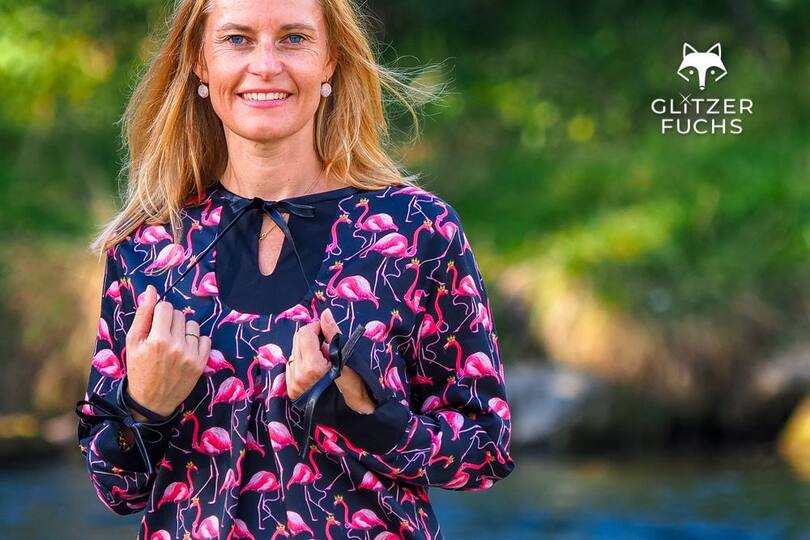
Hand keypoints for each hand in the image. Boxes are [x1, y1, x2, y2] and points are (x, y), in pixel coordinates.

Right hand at [124, 284, 211, 416]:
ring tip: (174, 344)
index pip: (165, 307)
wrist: (151, 401)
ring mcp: (191, 355)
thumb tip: (150, 289)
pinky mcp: (201, 363)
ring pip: (193, 325)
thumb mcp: (133, 342)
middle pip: (179, 314)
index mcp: (157, 339)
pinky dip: (197, 342)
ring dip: (184, 331)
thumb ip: (142, 314)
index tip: (154, 326)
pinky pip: (206, 339)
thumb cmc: (139, 369)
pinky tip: (185, 351)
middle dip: (170, 322)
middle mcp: (177, 346)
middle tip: (162, 337)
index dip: (158, 314)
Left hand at [286, 308, 375, 413]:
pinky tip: (315, 368)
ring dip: (306, 349)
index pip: (305, 333)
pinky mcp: (291, 391)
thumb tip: (325, 313)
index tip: (327, 331)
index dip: (317, 327)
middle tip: (326, 343)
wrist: (351, 414)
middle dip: (311, 336)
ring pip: (293, 352)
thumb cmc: (355, 386)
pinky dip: (302, 361)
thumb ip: (332, 333)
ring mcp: (293, 385)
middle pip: (297, 340)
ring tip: (323, 358)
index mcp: (312, 367)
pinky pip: (292, 366)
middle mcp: (298, 376)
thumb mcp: (346, 357)